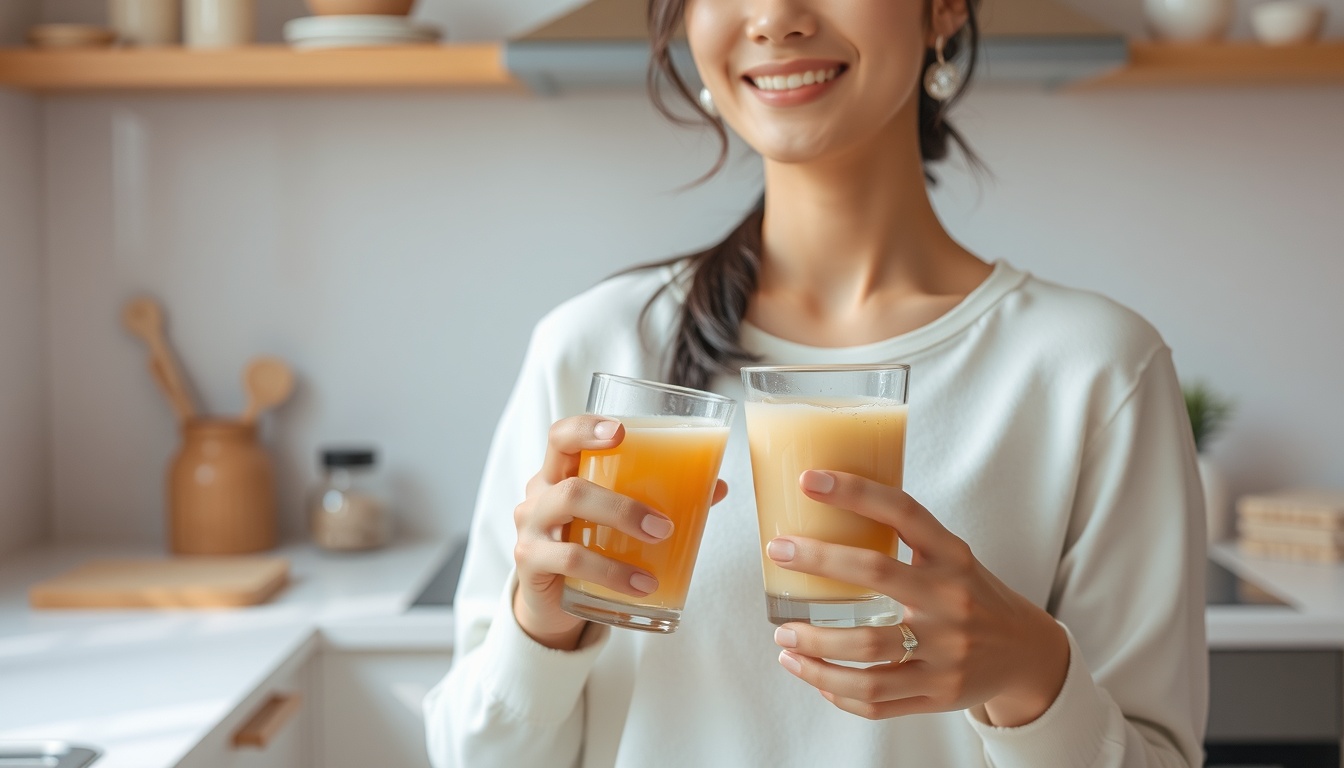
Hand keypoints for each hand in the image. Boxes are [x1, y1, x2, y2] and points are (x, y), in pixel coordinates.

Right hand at [512, 415, 727, 650]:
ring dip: (619, 533)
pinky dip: (610, 574)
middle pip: (571, 485)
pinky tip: (640, 587)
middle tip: (663, 525)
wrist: (555, 600)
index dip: (586, 428)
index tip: (622, 432)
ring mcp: (530, 529)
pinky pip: (569, 561)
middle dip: (622, 504)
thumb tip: (717, 486)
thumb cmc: (589, 545)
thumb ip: (661, 499)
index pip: (560, 437)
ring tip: (658, 551)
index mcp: (559, 473)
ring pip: (567, 514)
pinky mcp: (530, 563)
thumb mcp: (617, 520)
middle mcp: (539, 495)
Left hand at [768, 470, 1068, 726]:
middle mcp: (951, 600)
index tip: (808, 479)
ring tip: (783, 637)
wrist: (1026, 653)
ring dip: (814, 644)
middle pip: (874, 574)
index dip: (855, 491)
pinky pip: (875, 698)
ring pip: (866, 650)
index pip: (903, 511)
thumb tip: (827, 509)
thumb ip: (905, 541)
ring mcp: (946, 652)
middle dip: (817, 560)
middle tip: (777, 552)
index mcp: (953, 557)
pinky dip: (835, 688)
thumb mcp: (952, 558)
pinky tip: (812, 675)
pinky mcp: (938, 693)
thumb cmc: (970, 596)